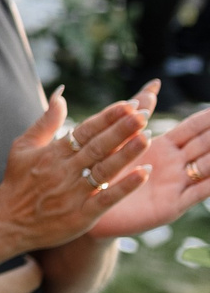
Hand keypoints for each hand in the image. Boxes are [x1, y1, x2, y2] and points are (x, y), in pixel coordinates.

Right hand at [0, 89, 152, 252]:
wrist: (7, 223)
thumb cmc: (16, 183)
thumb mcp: (22, 147)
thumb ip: (45, 123)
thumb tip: (61, 96)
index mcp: (51, 153)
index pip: (84, 131)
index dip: (107, 117)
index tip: (128, 105)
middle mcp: (63, 171)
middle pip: (97, 147)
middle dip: (121, 130)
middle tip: (143, 114)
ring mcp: (73, 194)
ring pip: (104, 170)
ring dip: (126, 153)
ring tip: (146, 137)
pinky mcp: (80, 216)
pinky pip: (106, 199)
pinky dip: (125, 186)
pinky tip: (143, 174)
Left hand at [85, 98, 209, 238]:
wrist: (94, 209)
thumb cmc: (108, 172)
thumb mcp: (123, 139)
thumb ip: (139, 113)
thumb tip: (155, 83)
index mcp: (164, 147)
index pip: (193, 128)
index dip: (207, 118)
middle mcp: (176, 165)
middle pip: (204, 144)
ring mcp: (177, 184)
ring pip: (207, 166)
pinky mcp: (173, 205)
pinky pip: (198, 193)